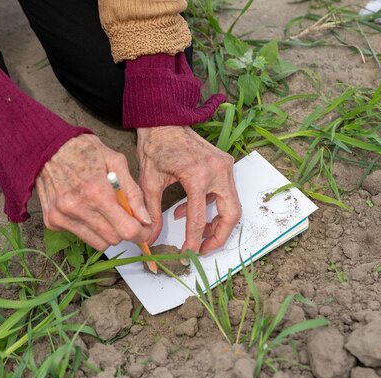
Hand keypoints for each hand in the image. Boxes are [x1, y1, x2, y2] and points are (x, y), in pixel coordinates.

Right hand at [36, 134, 150, 250]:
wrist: (47, 147)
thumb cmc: (85, 151)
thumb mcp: (116, 162)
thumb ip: (133, 193)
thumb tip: (145, 219)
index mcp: (96, 192)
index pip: (127, 230)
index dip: (141, 233)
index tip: (144, 230)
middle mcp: (77, 208)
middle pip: (114, 239)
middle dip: (123, 230)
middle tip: (122, 214)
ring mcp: (62, 217)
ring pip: (98, 243)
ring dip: (106, 231)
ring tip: (102, 210)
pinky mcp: (53, 221)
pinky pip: (81, 236)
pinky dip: (88, 227)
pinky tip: (84, 208)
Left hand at [137, 126, 240, 254]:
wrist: (165, 120)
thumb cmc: (155, 147)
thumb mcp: (149, 182)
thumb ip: (152, 212)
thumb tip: (151, 237)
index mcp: (198, 176)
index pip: (200, 218)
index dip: (194, 241)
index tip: (188, 254)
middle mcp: (217, 171)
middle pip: (231, 215)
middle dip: (219, 236)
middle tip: (203, 249)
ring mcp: (225, 167)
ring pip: (232, 206)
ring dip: (217, 223)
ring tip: (196, 234)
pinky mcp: (225, 165)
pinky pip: (225, 194)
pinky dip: (212, 206)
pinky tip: (188, 210)